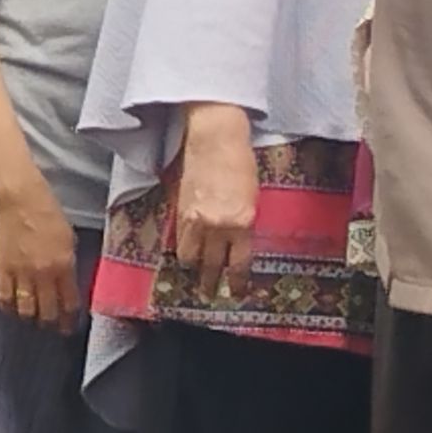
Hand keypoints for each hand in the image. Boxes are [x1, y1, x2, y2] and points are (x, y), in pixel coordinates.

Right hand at [0, 178, 81, 334]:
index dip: (70, 319)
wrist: (20, 199)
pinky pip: (5, 298)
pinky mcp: (2, 269)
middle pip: (47, 312)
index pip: (69, 303)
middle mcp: (43, 274)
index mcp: (64, 265)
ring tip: (33, 318)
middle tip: (53, 326)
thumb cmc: (49, 213)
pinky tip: (14, 308)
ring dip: (31, 317)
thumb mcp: (69, 239)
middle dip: (51, 323)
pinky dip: (10, 307)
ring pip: (26, 310)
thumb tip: (69, 284)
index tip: (70, 326)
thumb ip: (69, 264)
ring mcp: (21, 273)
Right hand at [172, 102, 260, 300]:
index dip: (236, 282)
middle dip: (210, 283)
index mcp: (242, 222)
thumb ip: (244, 223)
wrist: (214, 139)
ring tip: (195, 276)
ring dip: (193, 268)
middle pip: (211, 266)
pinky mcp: (180, 210)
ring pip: (190, 257)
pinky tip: (186, 254)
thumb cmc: (241, 162)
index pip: (238, 264)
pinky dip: (183, 249)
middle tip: (210, 293)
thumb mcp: (252, 197)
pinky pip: (179, 240)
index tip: (236, 293)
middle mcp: (218, 226)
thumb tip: (237, 244)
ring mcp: (195, 219)